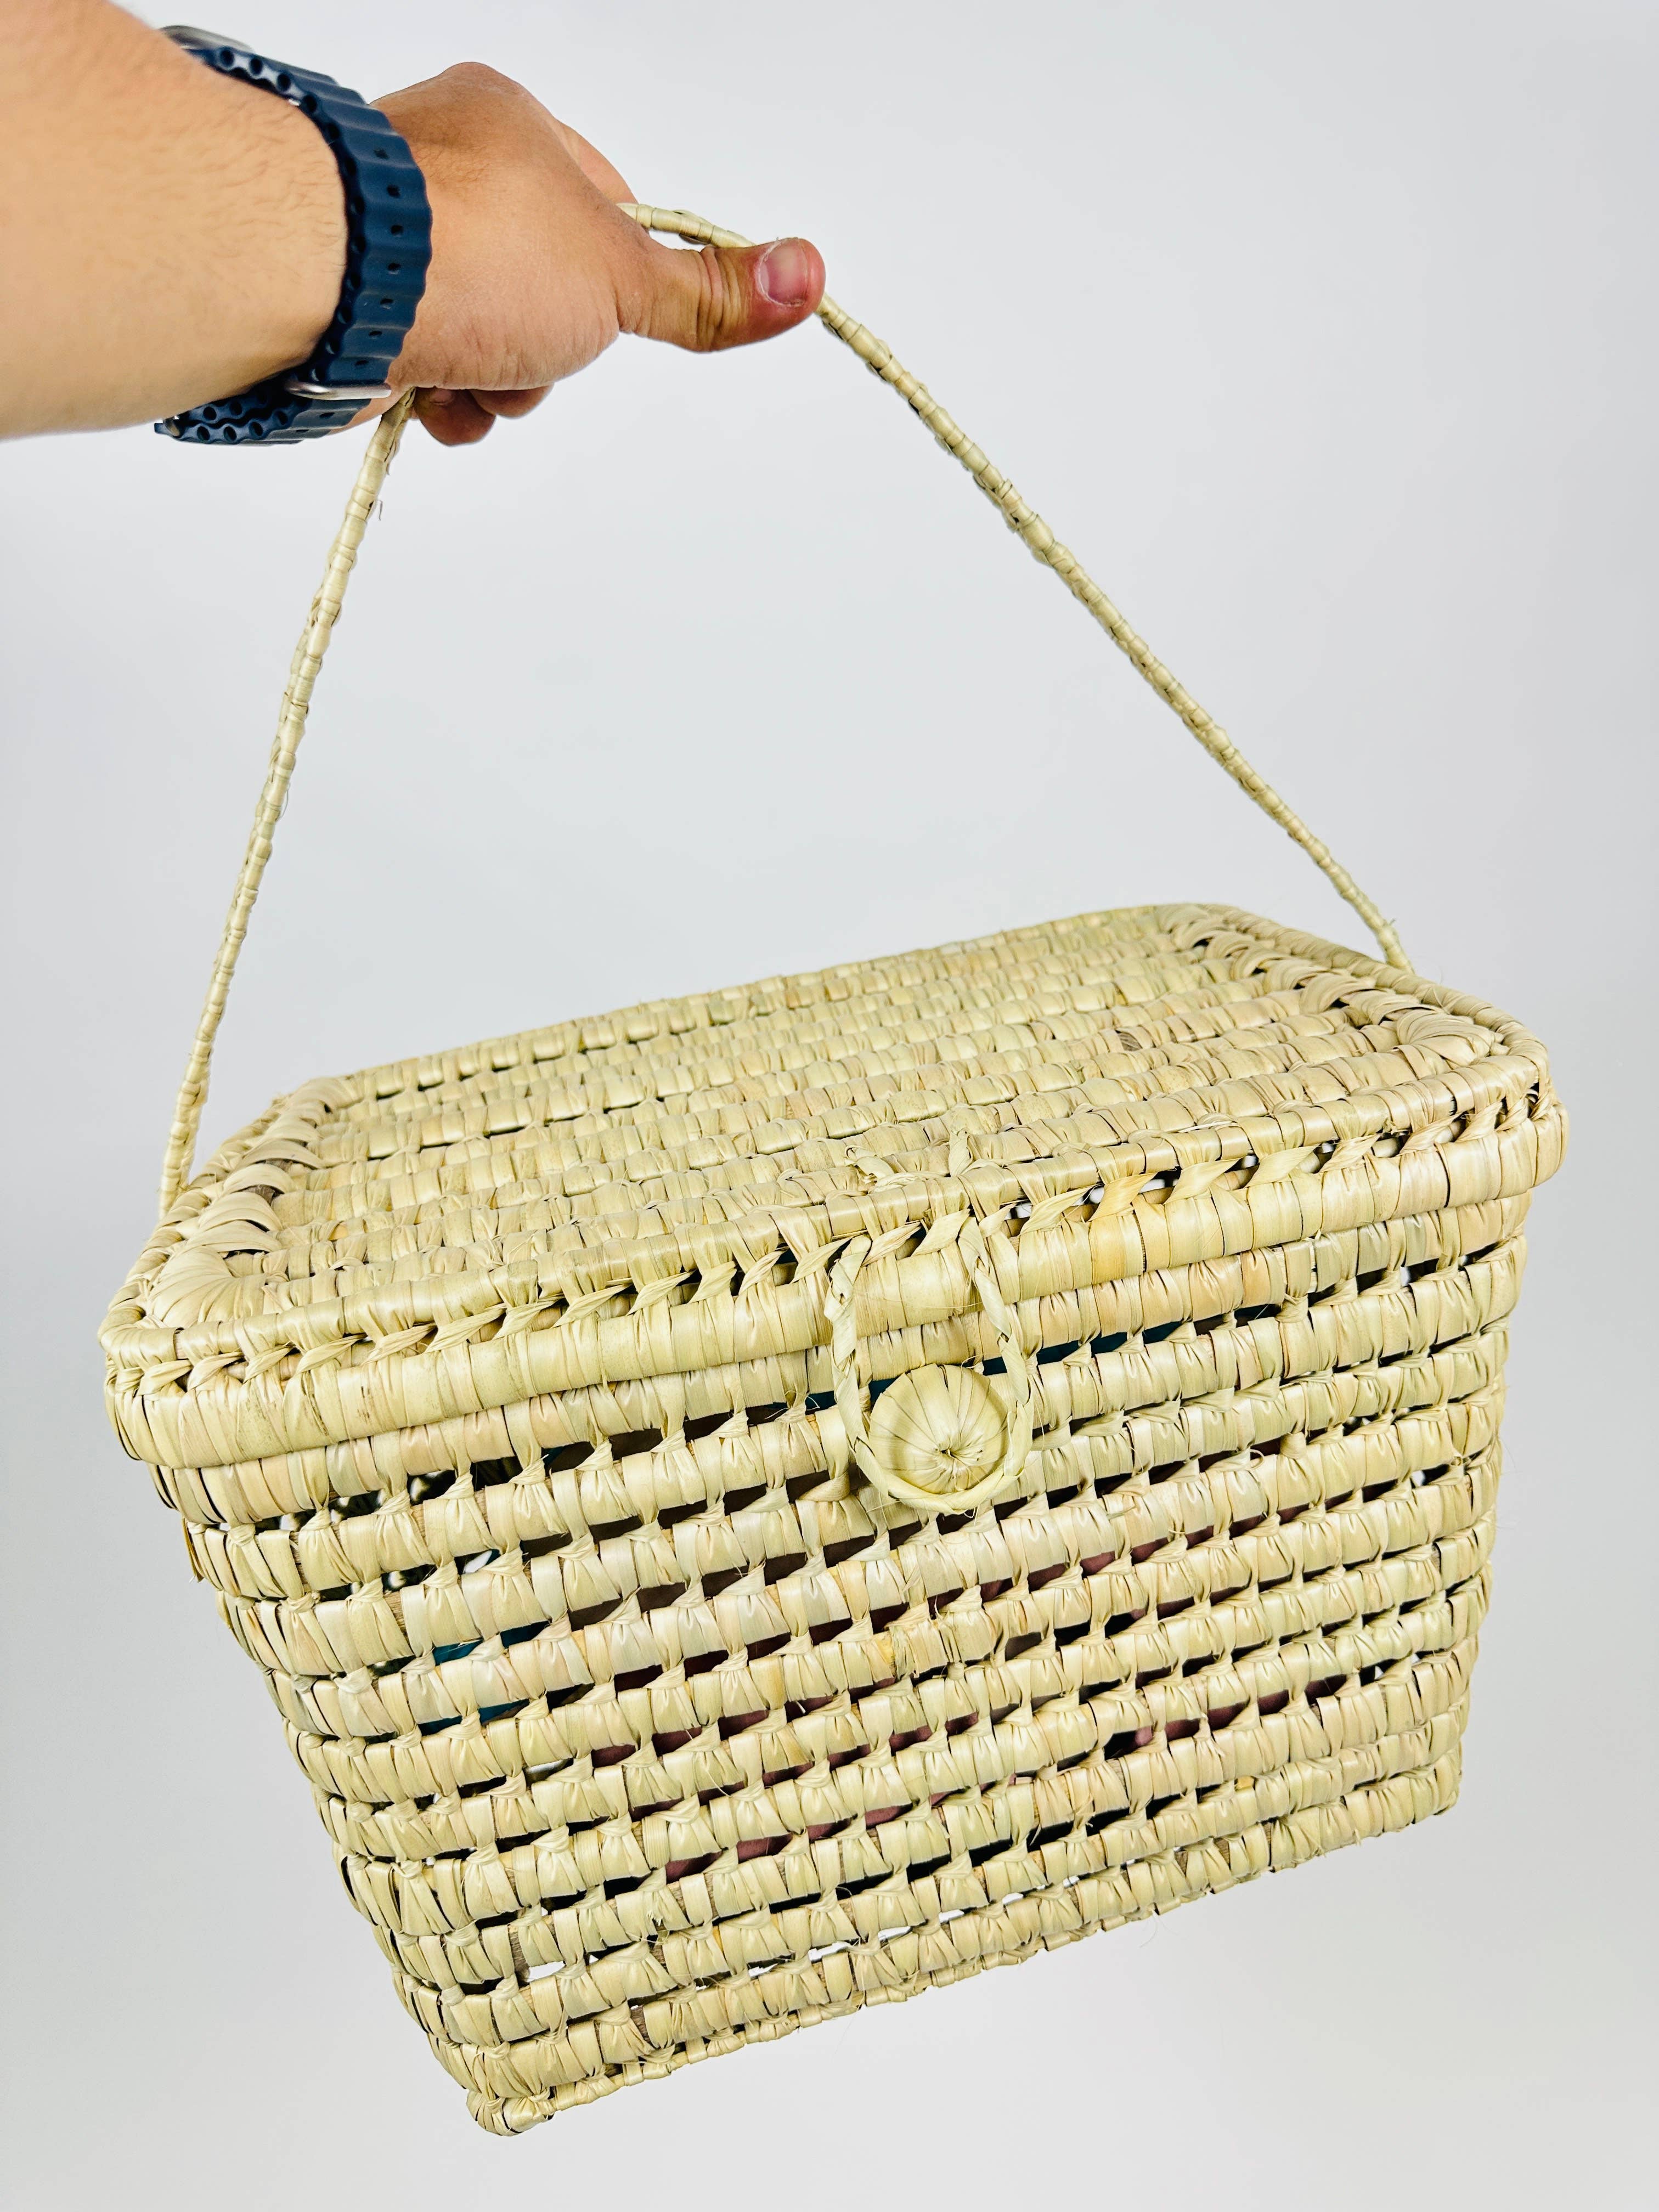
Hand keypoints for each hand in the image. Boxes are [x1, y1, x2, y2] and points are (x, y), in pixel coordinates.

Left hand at [374, 64, 825, 446]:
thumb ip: (705, 292)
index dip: (618, 278)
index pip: (601, 206)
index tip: (609, 310)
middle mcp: (443, 165)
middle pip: (541, 286)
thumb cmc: (470, 251)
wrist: (329, 283)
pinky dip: (434, 397)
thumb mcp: (619, 278)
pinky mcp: (347, 299)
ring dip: (493, 384)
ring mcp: (390, 234)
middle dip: (546, 348)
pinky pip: (417, 362)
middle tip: (531, 352)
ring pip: (481, 334)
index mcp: (512, 126)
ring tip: (472, 379)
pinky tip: (430, 398)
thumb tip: (808, 275)